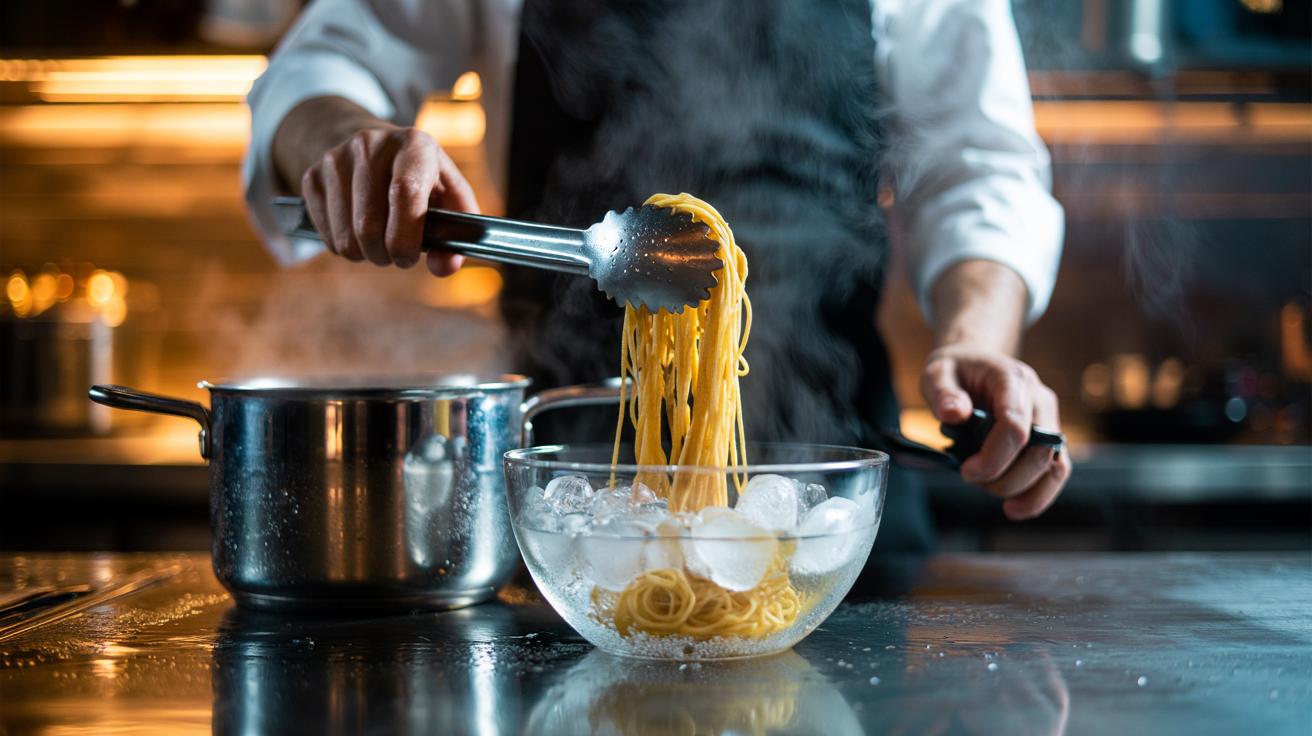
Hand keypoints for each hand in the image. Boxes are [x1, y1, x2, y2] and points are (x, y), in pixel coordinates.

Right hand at [274, 97, 479, 276]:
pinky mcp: (313, 176)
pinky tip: (358, 231)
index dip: (405, 237)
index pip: (404, 192)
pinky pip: (326, 235)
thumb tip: (444, 267)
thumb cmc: (422, 180)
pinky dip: (344, 246)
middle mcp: (371, 143)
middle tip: (396, 254)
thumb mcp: (450, 196)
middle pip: (368, 222)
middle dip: (384, 254)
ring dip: (364, 254)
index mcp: (414, 144)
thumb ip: (457, 233)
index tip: (407, 257)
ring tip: (379, 241)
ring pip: (345, 236)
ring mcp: (336, 158)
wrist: (374, 148)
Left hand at [920, 344, 1070, 519]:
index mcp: (1012, 379)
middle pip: (1040, 450)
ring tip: (994, 498)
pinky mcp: (1049, 438)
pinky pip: (1056, 470)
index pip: (1016, 424)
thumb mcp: (937, 373)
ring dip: (1025, 491)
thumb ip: (943, 393)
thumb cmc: (955, 371)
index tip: (966, 471)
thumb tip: (954, 414)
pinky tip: (1015, 509)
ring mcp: (1048, 419)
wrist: (974, 363)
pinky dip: (1039, 495)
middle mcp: (1039, 399)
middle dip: (1005, 477)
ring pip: (1055, 464)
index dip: (994, 456)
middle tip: (971, 479)